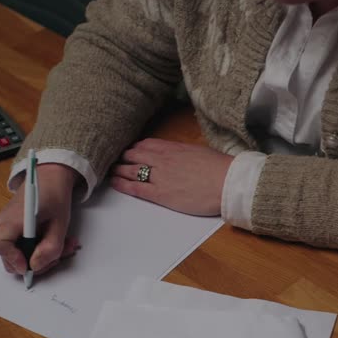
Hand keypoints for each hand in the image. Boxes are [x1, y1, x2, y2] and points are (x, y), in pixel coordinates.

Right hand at [0, 162, 81, 275]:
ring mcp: (7, 228)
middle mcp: (4, 224)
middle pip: (8, 257)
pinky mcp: (13, 230)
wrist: (49, 178)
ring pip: (18, 255)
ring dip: (41, 256)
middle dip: (35, 262)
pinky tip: (55, 241)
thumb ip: (50, 248)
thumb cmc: (53, 195)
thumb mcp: (60, 223)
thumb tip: (36, 266)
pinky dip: (39, 249)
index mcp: (13, 219)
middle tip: (58, 256)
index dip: (12, 258)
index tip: (29, 264)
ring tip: (63, 246)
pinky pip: (22, 247)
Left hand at [110, 138, 231, 215]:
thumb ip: (183, 153)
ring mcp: (158, 176)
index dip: (134, 148)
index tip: (130, 152)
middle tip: (116, 162)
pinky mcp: (159, 194)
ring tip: (111, 172)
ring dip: (118, 170)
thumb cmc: (219, 168)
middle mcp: (161, 159)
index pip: (145, 144)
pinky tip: (114, 183)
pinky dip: (122, 184)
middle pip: (133, 155)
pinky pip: (135, 187)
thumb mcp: (199, 152)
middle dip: (123, 158)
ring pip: (130, 170)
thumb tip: (179, 156)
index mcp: (172, 147)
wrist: (226, 183)